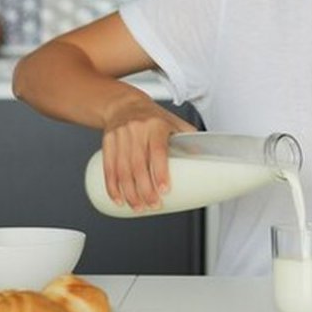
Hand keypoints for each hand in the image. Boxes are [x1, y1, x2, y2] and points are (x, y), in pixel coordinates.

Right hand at [100, 95, 195, 211]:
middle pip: (138, 165)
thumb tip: (204, 158)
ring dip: (129, 192)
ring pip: (122, 169)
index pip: (158, 151)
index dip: (161, 172)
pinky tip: (118, 198)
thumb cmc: (153, 116)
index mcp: (156, 125)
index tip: (165, 189)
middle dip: (145, 190)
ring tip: (138, 207)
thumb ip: (188, 139)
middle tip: (153, 205)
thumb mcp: (174, 122)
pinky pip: (109, 167)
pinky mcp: (107, 141)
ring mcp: (120, 136)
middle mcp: (136, 130)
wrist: (125, 104)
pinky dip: (112, 186)